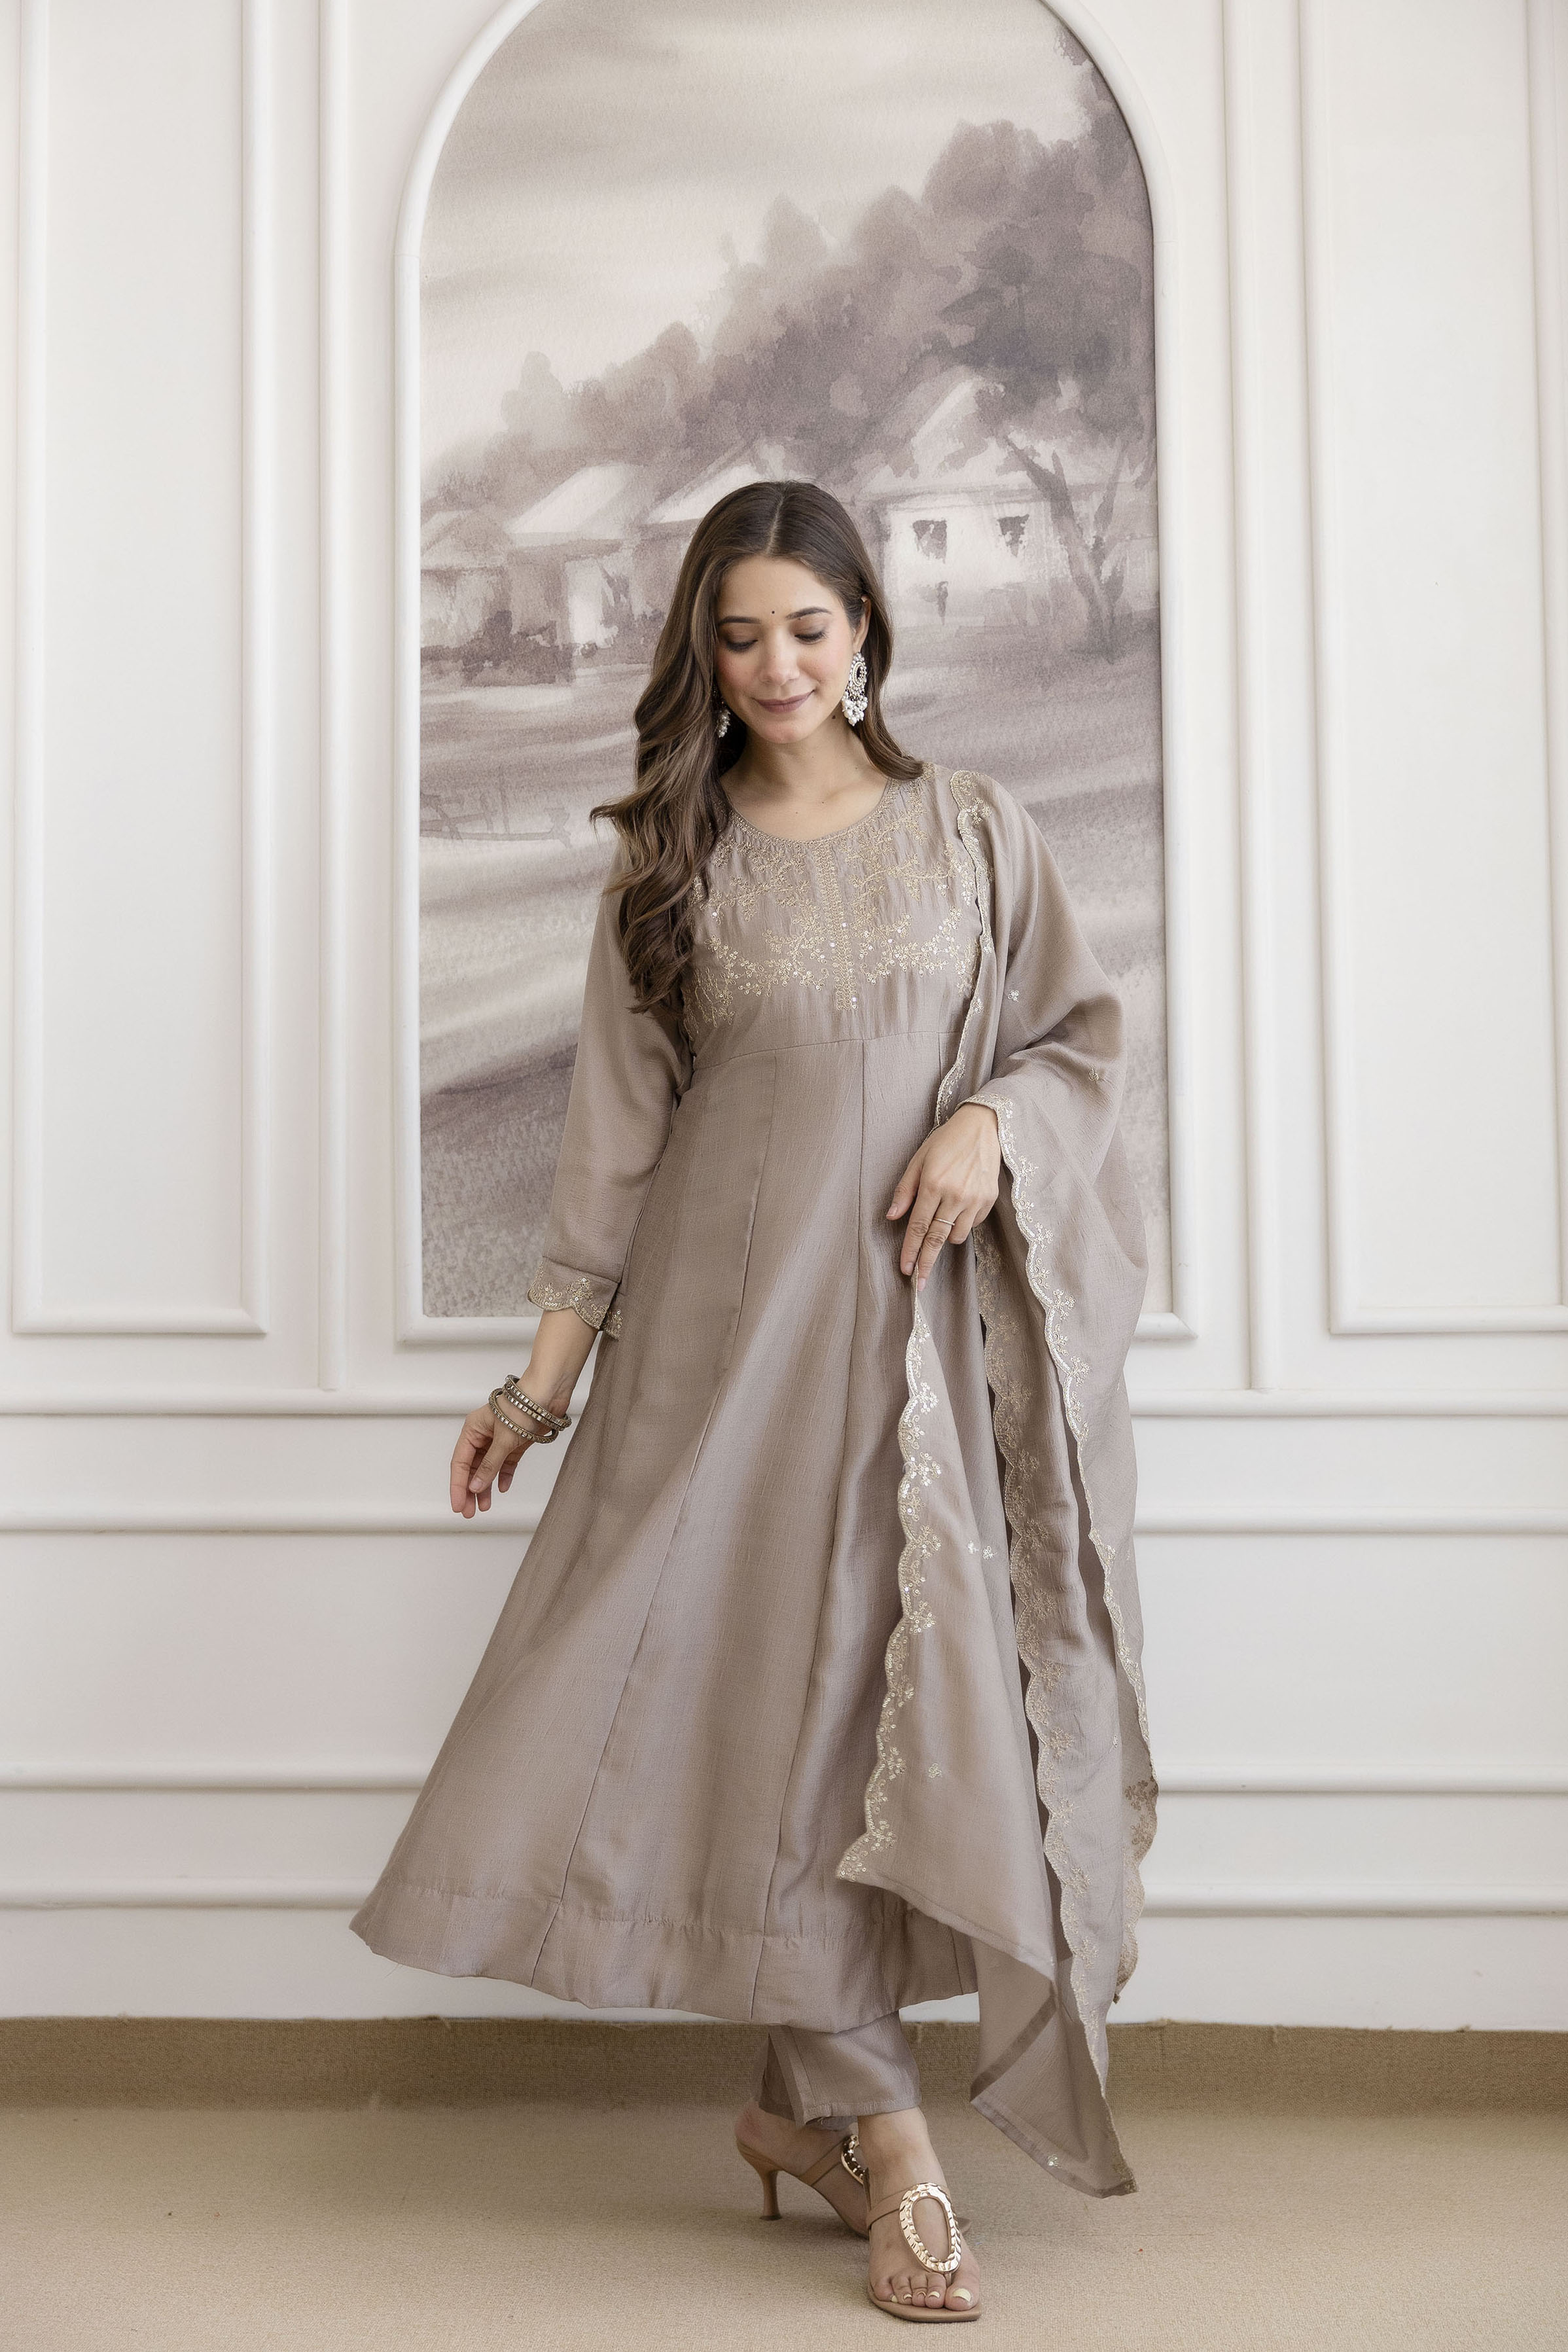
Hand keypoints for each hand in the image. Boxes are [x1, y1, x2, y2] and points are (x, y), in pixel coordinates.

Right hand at [450, 1404, 528, 1517]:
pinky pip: (506, 1464)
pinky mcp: (516, 1443)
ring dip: (486, 1487)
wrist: (549, 1393)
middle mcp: (483, 1435)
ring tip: (485, 1507)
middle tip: (469, 1512)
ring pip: (488, 1468)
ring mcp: (500, 1439)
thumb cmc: (523, 1407)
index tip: (458, 1505)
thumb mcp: (504, 1440)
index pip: (460, 1463)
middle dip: (470, 1490)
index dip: (458, 1486)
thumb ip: (490, 1465)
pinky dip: (503, 1476)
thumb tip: (475, 1487)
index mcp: (473, 1430)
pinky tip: (503, 1488)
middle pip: (472, 1468)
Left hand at [886, 1101, 999, 1290]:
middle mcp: (954, 1195)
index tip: (906, 1270)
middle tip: (919, 1284)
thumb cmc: (945, 1142)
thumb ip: (904, 1190)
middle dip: (926, 1263)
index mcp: (932, 1184)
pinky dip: (963, 1223)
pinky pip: (973, 1224)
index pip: (918, 1227)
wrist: (982, 1127)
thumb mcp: (918, 1160)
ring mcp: (974, 1199)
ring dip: (945, 1237)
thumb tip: (892, 1217)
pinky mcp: (989, 1200)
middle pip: (937, 1239)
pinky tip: (960, 1206)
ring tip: (942, 1220)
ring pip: (957, 1236)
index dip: (911, 1251)